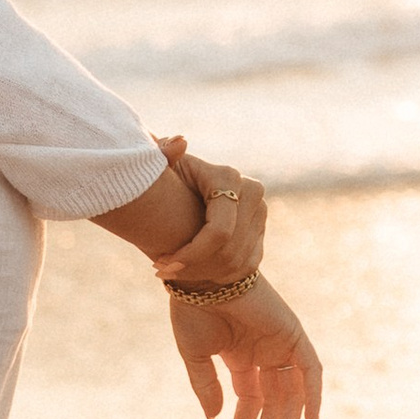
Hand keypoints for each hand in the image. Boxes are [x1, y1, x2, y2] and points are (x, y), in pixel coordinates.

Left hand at [150, 132, 266, 285]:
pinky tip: (192, 272)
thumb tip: (181, 143)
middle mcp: (252, 193)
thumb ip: (162, 153)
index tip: (159, 262)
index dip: (190, 254)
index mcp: (229, 177)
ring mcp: (260, 213)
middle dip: (192, 266)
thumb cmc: (165, 180)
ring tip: (172, 270)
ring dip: (200, 273)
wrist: (183, 193)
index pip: (219, 231)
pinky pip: (245, 266)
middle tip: (162, 270)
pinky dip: (217, 275)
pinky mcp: (261, 231)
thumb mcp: (158, 168)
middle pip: (228, 251)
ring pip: (236, 262)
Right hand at [167, 273, 322, 418]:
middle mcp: (265, 354)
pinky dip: (314, 397)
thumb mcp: (196, 356)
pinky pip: (311, 371)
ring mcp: (281, 345)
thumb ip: (207, 388)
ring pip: (291, 395)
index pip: (251, 402)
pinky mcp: (293, 335)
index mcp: (242, 358)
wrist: (201, 276)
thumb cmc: (192, 309)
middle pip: (275, 404)